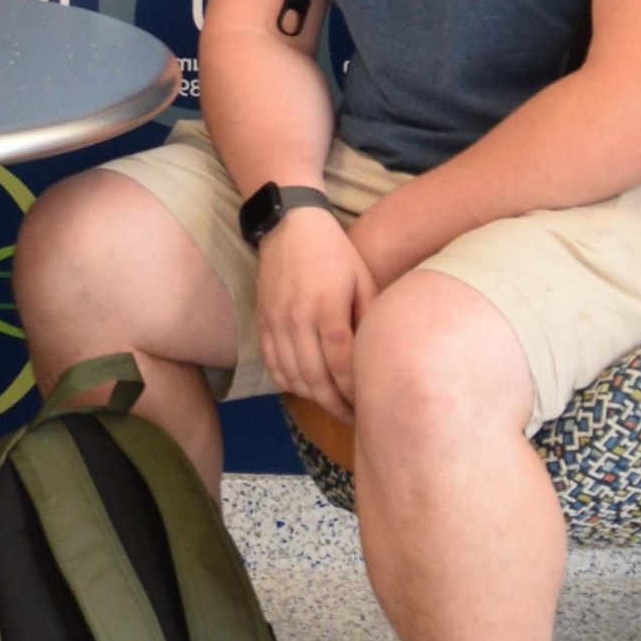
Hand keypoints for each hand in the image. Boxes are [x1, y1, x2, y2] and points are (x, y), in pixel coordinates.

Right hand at [253, 207, 373, 419]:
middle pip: (315, 378)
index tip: (369, 403)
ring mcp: (276, 321)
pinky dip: (287, 383)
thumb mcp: (362, 278)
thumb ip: (369, 317)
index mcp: (327, 306)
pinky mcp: (262, 321)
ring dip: (312, 398)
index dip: (354, 390)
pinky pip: (272, 364)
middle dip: (336, 404)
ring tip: (333, 405)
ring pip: (291, 377)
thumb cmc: (334, 251)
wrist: (289, 224)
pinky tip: (305, 388)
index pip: (340, 364)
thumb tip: (378, 355)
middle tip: (354, 417)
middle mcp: (297, 317)